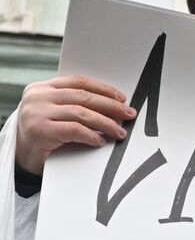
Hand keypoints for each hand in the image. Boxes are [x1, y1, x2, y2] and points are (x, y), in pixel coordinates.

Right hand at [14, 76, 134, 175]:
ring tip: (119, 131)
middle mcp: (38, 97)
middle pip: (83, 97)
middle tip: (128, 114)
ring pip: (82, 113)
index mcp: (42, 87)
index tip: (121, 98)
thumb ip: (74, 103)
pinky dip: (91, 135)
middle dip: (111, 106)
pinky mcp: (40, 130)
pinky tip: (100, 141)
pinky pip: (74, 130)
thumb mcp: (55, 111)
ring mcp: (37, 112)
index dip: (103, 89)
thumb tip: (113, 105)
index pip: (78, 82)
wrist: (20, 156)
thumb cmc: (41, 133)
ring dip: (106, 123)